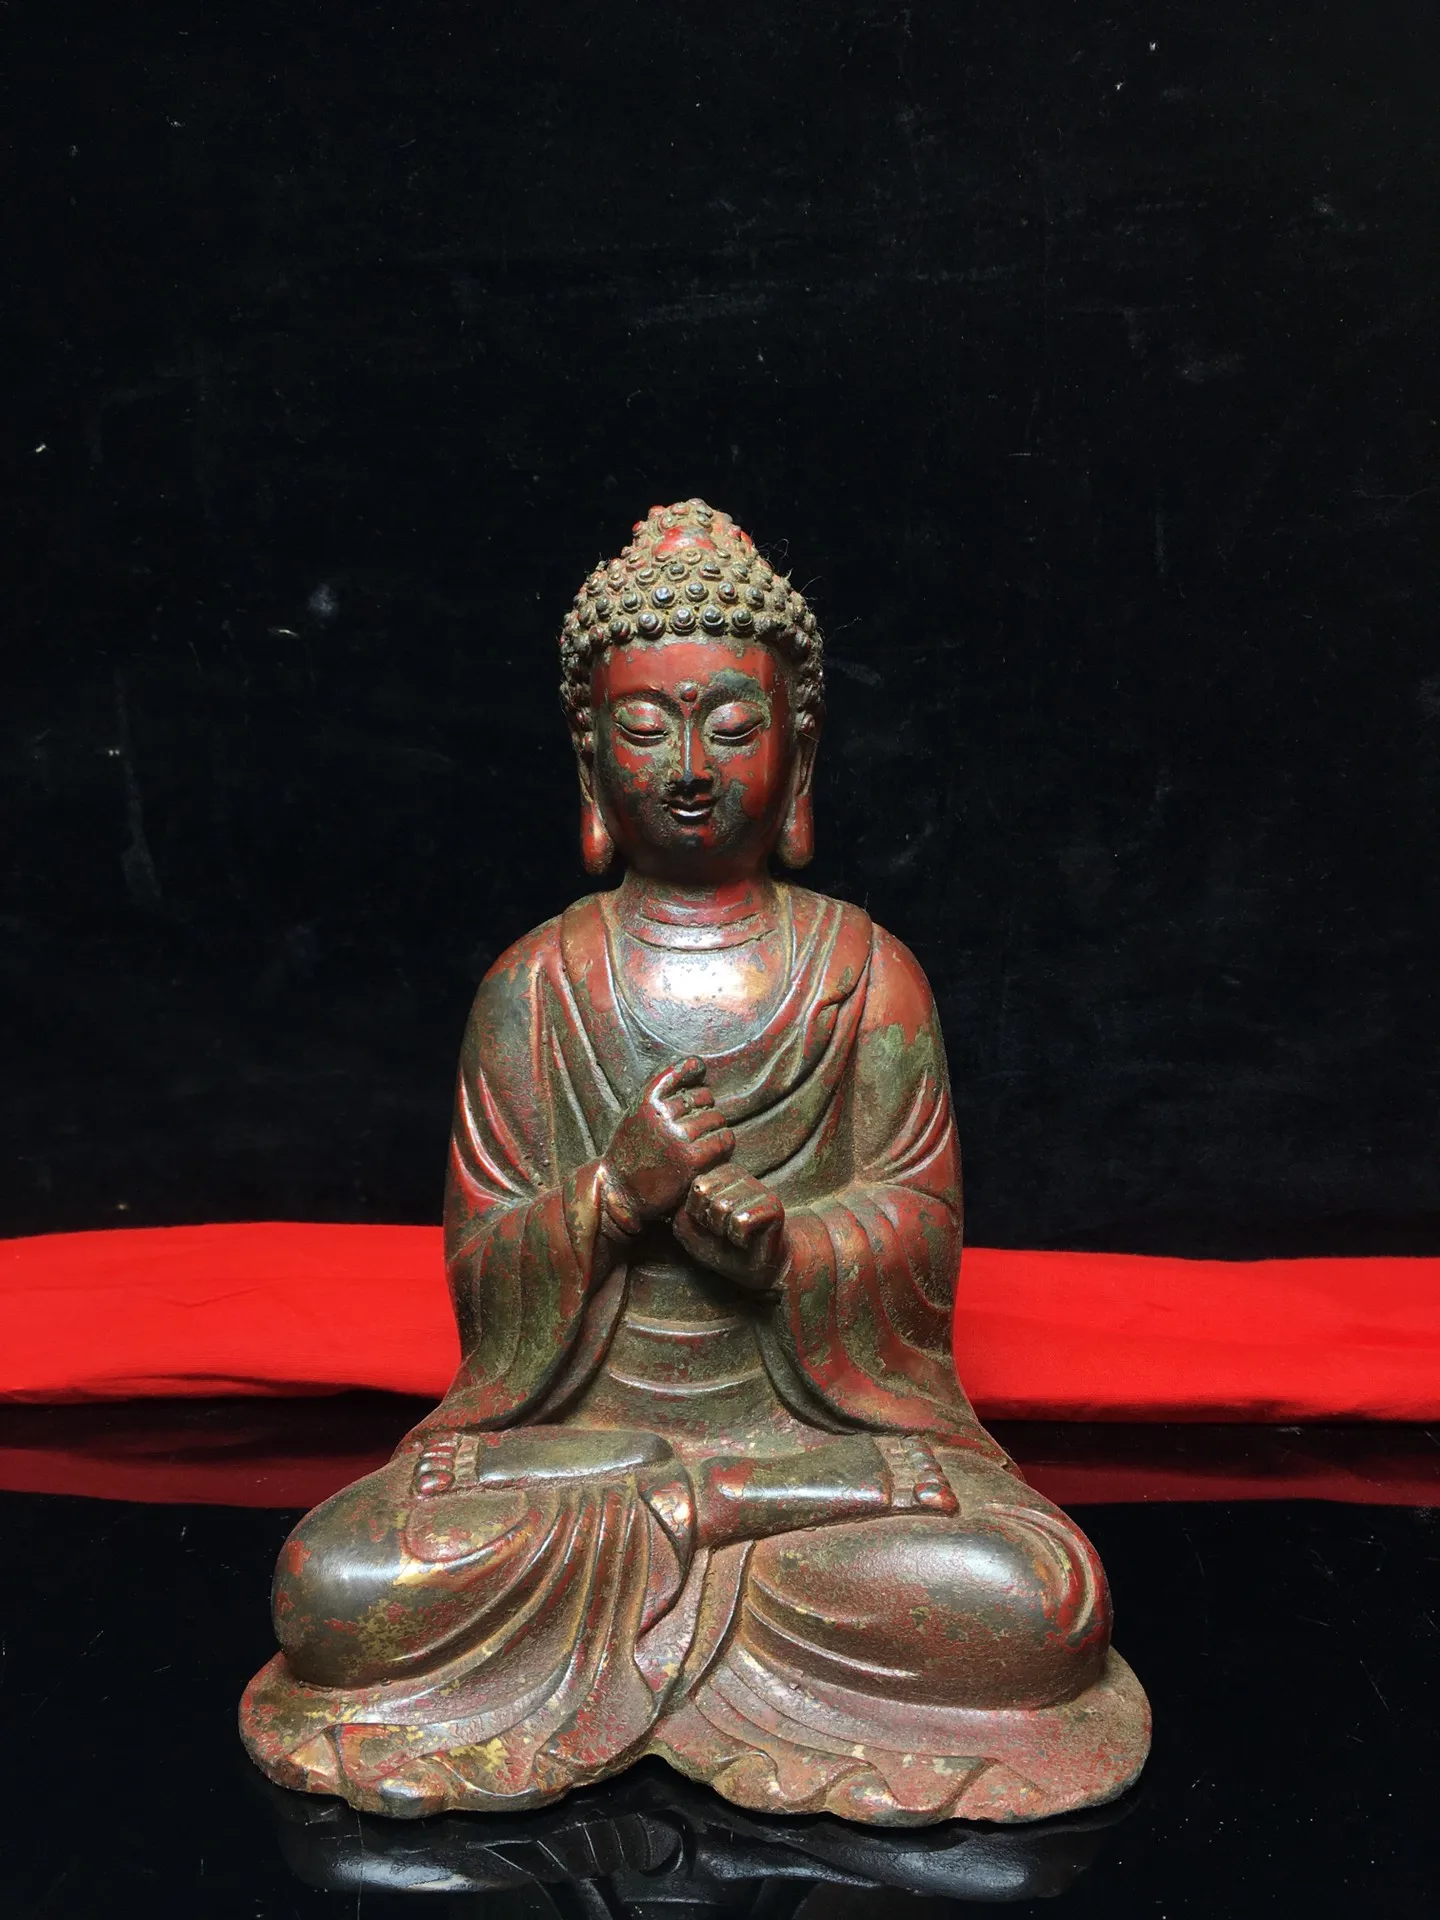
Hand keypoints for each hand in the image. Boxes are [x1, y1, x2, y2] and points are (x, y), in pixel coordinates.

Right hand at [602, 1058, 733, 1225]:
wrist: (619, 1192)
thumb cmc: (632, 1151)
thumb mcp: (637, 1113)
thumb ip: (662, 1091)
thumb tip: (697, 1063)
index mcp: (646, 1100)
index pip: (682, 1071)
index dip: (693, 1077)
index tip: (694, 1086)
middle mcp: (662, 1114)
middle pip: (704, 1097)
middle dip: (704, 1109)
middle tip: (696, 1127)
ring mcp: (678, 1136)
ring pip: (716, 1118)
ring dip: (715, 1129)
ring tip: (703, 1142)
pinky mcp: (692, 1159)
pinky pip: (723, 1140)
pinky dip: (724, 1144)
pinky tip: (714, 1152)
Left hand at [674, 1165, 786, 1292]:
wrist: (758, 1269)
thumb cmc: (723, 1248)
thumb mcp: (692, 1233)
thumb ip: (681, 1215)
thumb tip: (684, 1206)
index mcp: (717, 1174)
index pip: (694, 1187)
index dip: (697, 1215)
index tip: (711, 1224)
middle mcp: (738, 1174)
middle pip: (705, 1195)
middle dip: (710, 1222)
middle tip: (725, 1231)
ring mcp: (758, 1188)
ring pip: (722, 1207)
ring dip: (725, 1232)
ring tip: (737, 1234)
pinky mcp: (773, 1207)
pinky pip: (741, 1221)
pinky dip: (739, 1238)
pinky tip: (748, 1240)